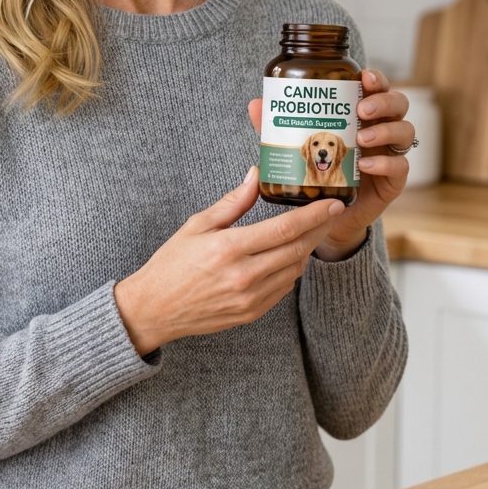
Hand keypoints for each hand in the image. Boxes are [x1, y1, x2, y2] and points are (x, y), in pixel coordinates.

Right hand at [114, 167, 344, 354]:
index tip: (333, 202)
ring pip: (294, 269)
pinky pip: (284, 288)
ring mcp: (250, 298)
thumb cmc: (171, 264)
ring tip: (311, 230)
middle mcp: (244, 276)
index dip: (314, 215)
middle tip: (332, 211)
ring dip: (307, 248)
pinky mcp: (252, 313)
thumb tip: (255, 175)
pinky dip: (292, 268)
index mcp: (229, 248)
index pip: (285, 229)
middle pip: (297, 248)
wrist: (154, 309)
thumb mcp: (197, 225)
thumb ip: (233, 202)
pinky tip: (289, 255)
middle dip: (320, 228)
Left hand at [248, 69, 413, 262]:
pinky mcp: (393, 181)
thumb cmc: (317, 173)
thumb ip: (280, 126)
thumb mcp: (296, 145)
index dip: (376, 79)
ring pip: (405, 131)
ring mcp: (390, 154)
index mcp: (361, 115)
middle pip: (398, 104)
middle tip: (361, 110)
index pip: (377, 89)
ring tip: (360, 139)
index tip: (363, 77)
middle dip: (383, 102)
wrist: (326, 216)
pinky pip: (401, 167)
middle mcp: (380, 129)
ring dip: (384, 131)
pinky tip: (365, 165)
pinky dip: (385, 163)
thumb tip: (256, 104)